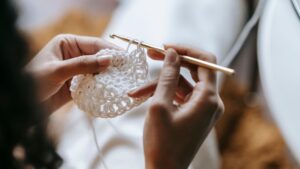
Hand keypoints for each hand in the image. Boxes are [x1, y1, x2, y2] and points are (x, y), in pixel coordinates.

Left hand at [26, 34, 119, 112]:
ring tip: (123, 80)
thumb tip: (109, 59)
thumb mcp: (58, 70)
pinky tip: (111, 88)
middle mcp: (74, 54)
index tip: (125, 58)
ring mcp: (77, 70)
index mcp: (67, 43)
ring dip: (108, 76)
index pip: (94, 44)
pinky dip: (102, 86)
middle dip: (112, 63)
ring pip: (98, 70)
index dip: (110, 50)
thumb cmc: (33, 82)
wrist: (23, 106)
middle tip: (128, 70)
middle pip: (98, 57)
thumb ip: (84, 64)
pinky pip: (94, 83)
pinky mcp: (78, 84)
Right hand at [129, 45, 223, 168]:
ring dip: (160, 84)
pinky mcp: (195, 114)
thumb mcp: (160, 105)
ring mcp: (203, 108)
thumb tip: (172, 53)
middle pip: (194, 70)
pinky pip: (180, 96)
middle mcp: (211, 102)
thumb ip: (168, 76)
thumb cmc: (162, 143)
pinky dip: (164, 94)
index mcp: (208, 99)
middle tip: (151, 54)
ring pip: (182, 85)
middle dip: (171, 63)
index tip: (166, 46)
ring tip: (136, 91)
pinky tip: (143, 96)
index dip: (186, 50)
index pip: (206, 61)